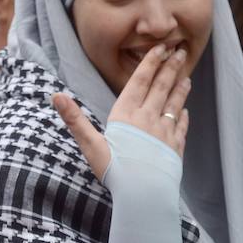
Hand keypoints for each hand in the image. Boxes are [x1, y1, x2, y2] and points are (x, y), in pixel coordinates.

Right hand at [52, 43, 190, 178]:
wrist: (144, 194)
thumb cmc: (115, 170)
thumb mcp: (90, 145)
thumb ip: (75, 119)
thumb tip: (56, 96)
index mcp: (127, 114)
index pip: (140, 81)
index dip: (151, 63)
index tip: (161, 48)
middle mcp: (149, 118)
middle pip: (162, 88)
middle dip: (171, 68)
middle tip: (181, 52)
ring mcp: (165, 133)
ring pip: (175, 105)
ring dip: (180, 90)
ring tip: (186, 78)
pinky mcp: (176, 148)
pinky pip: (181, 128)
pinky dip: (183, 117)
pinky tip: (185, 112)